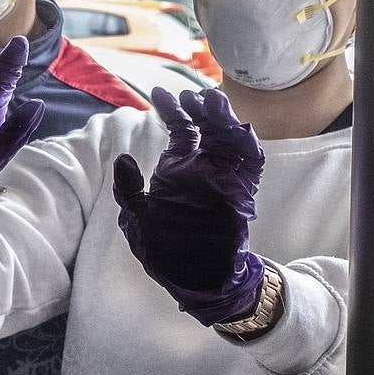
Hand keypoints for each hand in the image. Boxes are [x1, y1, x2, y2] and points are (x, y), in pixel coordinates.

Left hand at [113, 87, 265, 325]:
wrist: (192, 281)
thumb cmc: (164, 252)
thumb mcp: (137, 219)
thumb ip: (130, 189)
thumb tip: (124, 158)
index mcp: (177, 171)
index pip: (179, 131)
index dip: (172, 110)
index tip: (160, 93)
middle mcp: (201, 170)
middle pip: (206, 128)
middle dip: (200, 108)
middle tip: (190, 95)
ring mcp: (222, 179)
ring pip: (229, 139)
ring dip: (223, 119)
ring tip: (211, 101)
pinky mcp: (240, 193)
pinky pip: (249, 164)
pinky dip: (245, 145)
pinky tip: (237, 128)